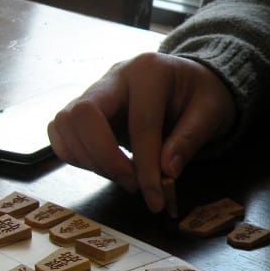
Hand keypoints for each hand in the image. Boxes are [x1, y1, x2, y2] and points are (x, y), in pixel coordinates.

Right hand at [47, 53, 236, 212]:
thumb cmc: (199, 96)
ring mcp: (91, 91)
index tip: (154, 199)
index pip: (139, 123)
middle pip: (83, 115)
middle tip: (130, 184)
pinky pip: (58, 132)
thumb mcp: (210, 113)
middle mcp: (113, 77)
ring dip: (87, 160)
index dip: (145, 166)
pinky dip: (74, 156)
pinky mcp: (79, 109)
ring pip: (65, 124)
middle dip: (103, 158)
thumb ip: (189, 140)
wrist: (185, 83)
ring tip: (119, 176)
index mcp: (149, 71)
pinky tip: (101, 166)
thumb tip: (165, 172)